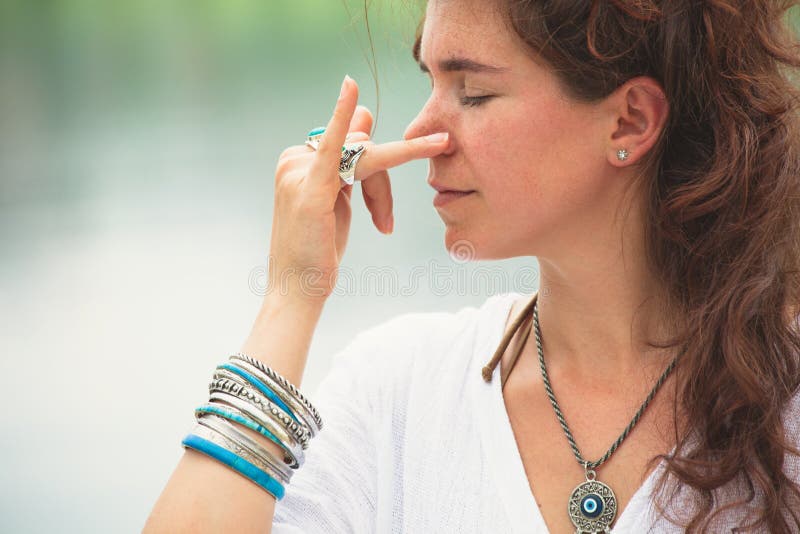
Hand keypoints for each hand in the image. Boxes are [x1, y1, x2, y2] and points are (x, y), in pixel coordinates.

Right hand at [267, 75, 449, 301]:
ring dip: (381, 194)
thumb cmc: (317, 249)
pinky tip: (350, 87)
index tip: (385, 202)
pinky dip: (343, 116)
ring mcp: (298, 171)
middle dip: (380, 188)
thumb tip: (365, 114)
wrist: (298, 289)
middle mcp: (294, 158)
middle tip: (384, 223)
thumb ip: (349, 157)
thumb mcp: (338, 198)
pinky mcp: (310, 187)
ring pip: (364, 156)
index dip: (375, 178)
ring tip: (383, 224)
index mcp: (298, 159)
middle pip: (360, 148)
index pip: (350, 145)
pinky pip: (334, 145)